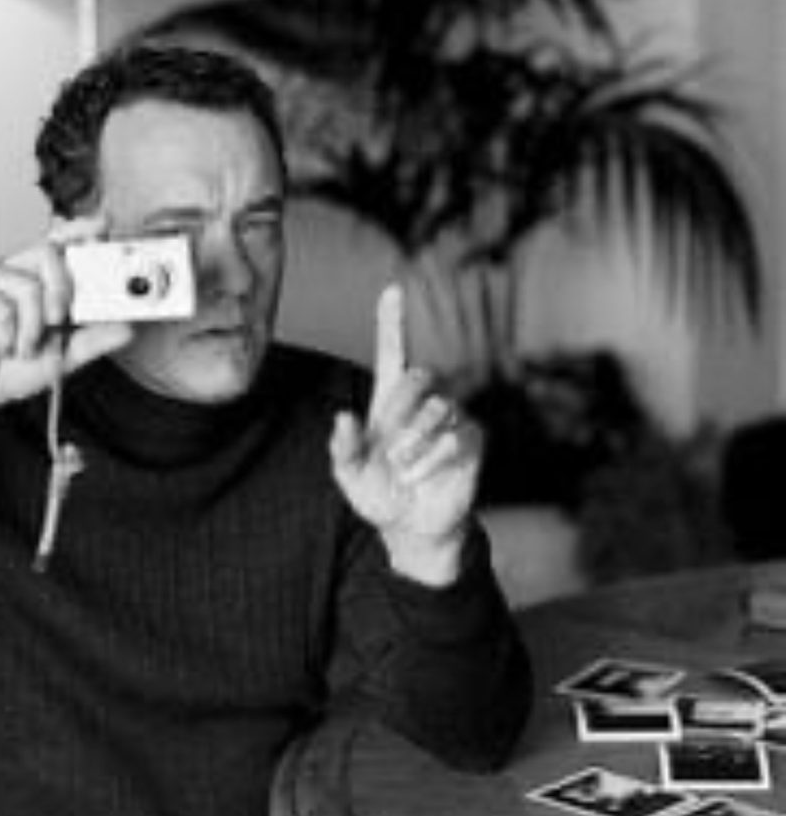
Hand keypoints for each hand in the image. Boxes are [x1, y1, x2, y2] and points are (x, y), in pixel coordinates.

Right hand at [0, 224, 131, 437]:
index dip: (79, 230)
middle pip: (47, 253)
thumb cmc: (12, 367)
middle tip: (58, 321)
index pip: (58, 243)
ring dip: (33, 329)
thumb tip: (127, 329)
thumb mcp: (64, 354)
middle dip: (62, 291)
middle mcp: (11, 270)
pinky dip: (8, 337)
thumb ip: (94, 340)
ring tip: (21, 347)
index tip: (103, 224)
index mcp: (34, 278)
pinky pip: (2, 309)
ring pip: (28, 288)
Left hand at [329, 283, 482, 584]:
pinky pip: (458, 436)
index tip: (391, 290)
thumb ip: (343, 447)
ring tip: (403, 469)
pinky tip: (420, 477)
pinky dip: (434, 460)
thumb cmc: (377, 494)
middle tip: (389, 447)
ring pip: (440, 409)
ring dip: (415, 443)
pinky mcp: (473, 439)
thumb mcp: (349, 475)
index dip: (392, 321)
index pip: (393, 352)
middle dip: (401, 408)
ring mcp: (451, 418)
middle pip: (420, 375)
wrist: (411, 525)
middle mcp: (422, 402)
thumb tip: (343, 416)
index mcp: (388, 401)